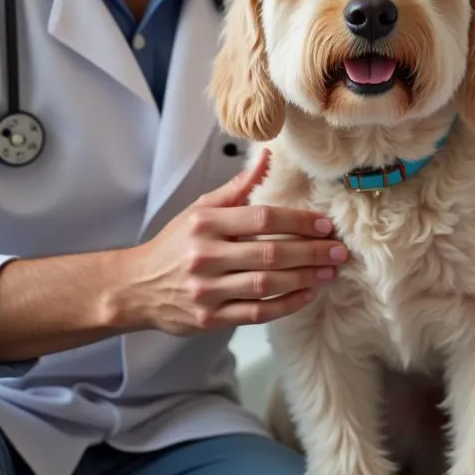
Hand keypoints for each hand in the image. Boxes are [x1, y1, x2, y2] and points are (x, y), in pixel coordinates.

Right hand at [117, 151, 346, 333]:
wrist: (135, 286)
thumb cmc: (175, 244)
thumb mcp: (200, 209)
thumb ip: (237, 187)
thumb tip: (267, 156)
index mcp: (206, 224)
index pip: (262, 219)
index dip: (299, 222)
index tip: (325, 224)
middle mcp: (206, 256)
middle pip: (270, 254)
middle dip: (311, 252)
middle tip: (339, 251)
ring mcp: (207, 290)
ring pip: (266, 286)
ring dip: (304, 279)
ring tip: (329, 272)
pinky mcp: (210, 319)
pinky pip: (257, 313)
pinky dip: (286, 304)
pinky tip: (307, 294)